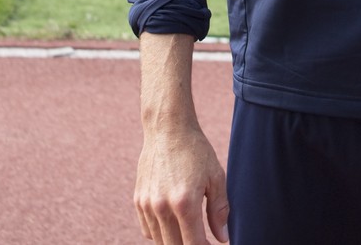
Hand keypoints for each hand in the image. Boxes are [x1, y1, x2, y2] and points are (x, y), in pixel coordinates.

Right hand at [133, 121, 228, 242]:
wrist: (167, 129)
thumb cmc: (195, 150)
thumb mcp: (216, 177)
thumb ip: (219, 210)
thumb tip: (222, 237)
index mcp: (185, 203)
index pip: (194, 244)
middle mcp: (162, 207)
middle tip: (203, 240)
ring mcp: (147, 204)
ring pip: (160, 241)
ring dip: (175, 242)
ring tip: (189, 233)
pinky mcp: (138, 200)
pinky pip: (148, 230)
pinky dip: (161, 234)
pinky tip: (174, 224)